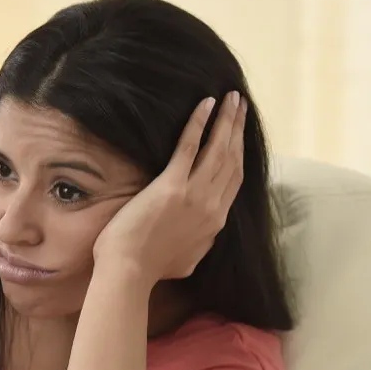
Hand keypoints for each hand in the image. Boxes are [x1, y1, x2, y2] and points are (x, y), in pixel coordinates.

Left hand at [92, 90, 246, 286]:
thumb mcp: (187, 259)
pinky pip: (190, 147)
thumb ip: (200, 243)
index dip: (239, 153)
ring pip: (219, 149)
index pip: (235, 180)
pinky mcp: (171, 185)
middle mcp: (212, 205)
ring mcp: (194, 194)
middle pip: (232, 159)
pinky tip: (206, 103)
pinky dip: (200, 123)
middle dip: (238, 129)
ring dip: (227, 120)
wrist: (129, 270)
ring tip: (231, 98)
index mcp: (215, 222)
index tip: (240, 134)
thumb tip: (201, 236)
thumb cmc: (149, 268)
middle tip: (240, 105)